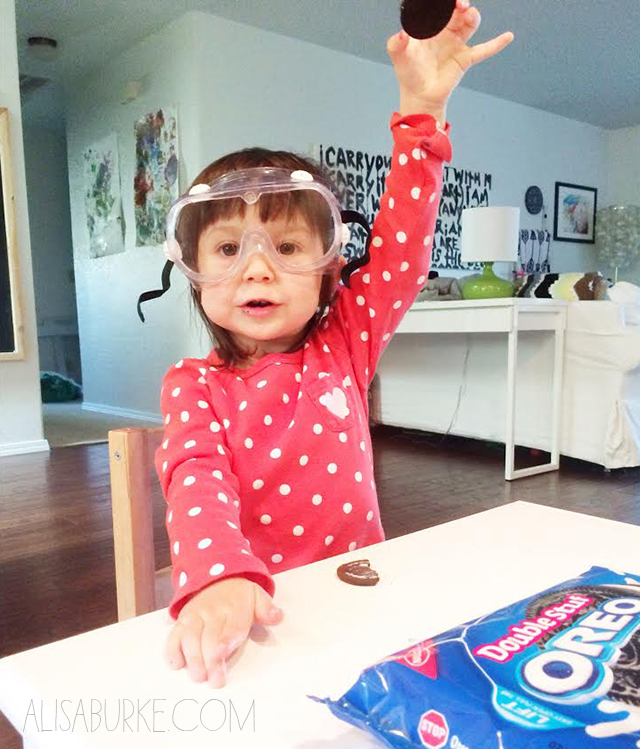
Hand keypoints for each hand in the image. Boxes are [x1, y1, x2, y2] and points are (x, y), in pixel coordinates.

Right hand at [164, 577, 282, 687]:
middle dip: (209, 661)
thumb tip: (278, 616)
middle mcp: (211, 612)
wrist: (217, 577)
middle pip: (208, 638)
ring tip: (198, 677)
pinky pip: (173, 635)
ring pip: (190, 638)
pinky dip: (172, 649)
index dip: (224, 643)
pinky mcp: (182, 620)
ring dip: (192, 659)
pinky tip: (176, 664)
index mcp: (233, 609)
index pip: (229, 628)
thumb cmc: (240, 596)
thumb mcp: (258, 596)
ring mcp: (195, 616)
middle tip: (214, 681)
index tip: (221, 656)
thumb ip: (267, 608)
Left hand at [387, 0, 513, 120]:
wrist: (419, 96)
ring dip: (472, 16)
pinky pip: (483, 49)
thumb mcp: (399, 56)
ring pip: (470, 23)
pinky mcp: (465, 59)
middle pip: (457, 10)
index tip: (448, 1)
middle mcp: (444, 31)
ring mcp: (456, 44)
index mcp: (429, 26)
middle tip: (460, 4)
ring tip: (469, 15)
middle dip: (460, 3)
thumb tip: (401, 34)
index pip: (440, 8)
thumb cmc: (408, 73)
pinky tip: (508, 36)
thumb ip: (396, 44)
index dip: (445, 1)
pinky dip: (496, 43)